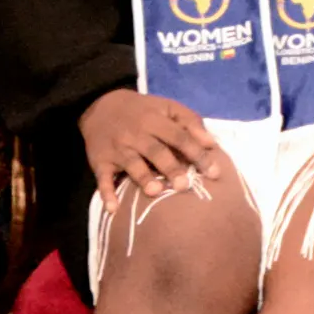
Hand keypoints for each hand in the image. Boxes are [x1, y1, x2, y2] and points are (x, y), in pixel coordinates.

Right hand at [80, 90, 225, 204]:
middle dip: (171, 168)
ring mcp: (117, 149)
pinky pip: (103, 179)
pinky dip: (107, 193)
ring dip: (143, 178)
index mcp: (155, 121)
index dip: (197, 153)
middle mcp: (136, 135)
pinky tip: (114, 208)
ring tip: (156, 192)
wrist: (100, 105)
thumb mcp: (167, 107)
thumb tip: (212, 143)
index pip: (179, 137)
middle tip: (185, 186)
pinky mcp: (100, 162)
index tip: (214, 172)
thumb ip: (191, 122)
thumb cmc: (143, 111)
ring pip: (132, 164)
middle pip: (156, 152)